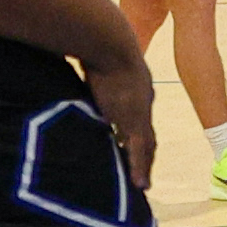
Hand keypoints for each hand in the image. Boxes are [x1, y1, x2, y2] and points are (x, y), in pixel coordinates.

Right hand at [83, 44, 159, 174]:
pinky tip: (139, 184)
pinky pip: (138, 150)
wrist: (109, 42)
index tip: (132, 145)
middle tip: (143, 171)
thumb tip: (78, 66)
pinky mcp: (133, 120)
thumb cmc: (98, 44)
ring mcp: (141, 112)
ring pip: (146, 146)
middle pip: (147, 134)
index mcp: (137, 88)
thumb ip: (92, 71)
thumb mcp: (97, 61)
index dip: (138, 132)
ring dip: (144, 165)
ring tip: (142, 184)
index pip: (139, 116)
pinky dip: (138, 168)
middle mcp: (144, 102)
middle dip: (145, 153)